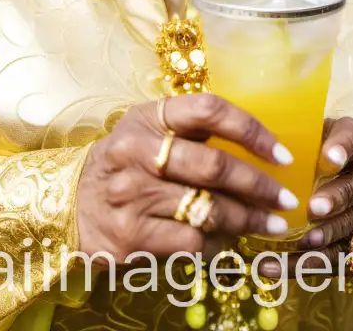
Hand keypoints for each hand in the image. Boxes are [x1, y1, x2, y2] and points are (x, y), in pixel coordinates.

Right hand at [75, 94, 296, 265]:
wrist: (67, 208)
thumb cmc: (122, 167)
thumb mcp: (146, 134)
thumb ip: (191, 133)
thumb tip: (259, 149)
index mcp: (147, 118)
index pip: (208, 110)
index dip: (252, 130)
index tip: (281, 154)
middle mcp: (136, 152)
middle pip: (214, 165)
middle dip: (260, 185)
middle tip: (286, 199)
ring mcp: (131, 195)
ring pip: (209, 208)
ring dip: (249, 219)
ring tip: (270, 225)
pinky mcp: (131, 236)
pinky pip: (192, 241)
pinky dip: (217, 244)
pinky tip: (223, 242)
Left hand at [258, 118, 352, 278]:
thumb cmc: (329, 160)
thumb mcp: (321, 138)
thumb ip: (300, 136)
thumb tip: (254, 137)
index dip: (342, 148)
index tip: (329, 157)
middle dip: (335, 200)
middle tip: (313, 207)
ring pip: (348, 229)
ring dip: (325, 237)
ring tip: (302, 241)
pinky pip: (331, 260)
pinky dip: (301, 266)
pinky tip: (272, 266)